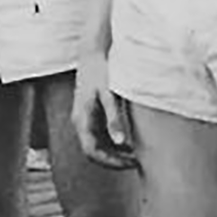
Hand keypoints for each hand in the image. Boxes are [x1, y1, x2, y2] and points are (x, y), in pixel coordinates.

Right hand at [73, 54, 138, 170]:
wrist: (93, 53)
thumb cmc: (100, 72)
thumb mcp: (109, 95)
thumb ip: (113, 119)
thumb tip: (120, 141)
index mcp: (81, 120)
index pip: (92, 152)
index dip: (110, 162)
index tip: (131, 163)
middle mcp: (79, 122)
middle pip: (94, 152)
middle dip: (114, 160)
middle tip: (137, 162)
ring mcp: (84, 119)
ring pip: (98, 145)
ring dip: (115, 153)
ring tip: (136, 155)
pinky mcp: (91, 115)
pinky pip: (101, 136)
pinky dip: (114, 143)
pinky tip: (130, 143)